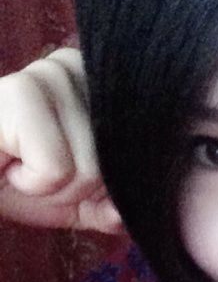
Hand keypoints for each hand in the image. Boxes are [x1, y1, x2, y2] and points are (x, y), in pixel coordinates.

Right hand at [0, 48, 121, 232]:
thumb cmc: (11, 181)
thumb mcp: (75, 201)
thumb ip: (111, 208)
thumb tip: (131, 213)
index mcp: (99, 83)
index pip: (139, 156)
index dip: (102, 186)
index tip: (60, 172)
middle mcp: (81, 68)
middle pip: (115, 165)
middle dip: (76, 189)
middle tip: (34, 172)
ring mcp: (53, 73)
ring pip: (90, 170)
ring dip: (51, 188)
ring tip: (19, 165)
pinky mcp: (20, 93)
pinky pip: (57, 169)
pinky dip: (31, 184)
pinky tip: (6, 161)